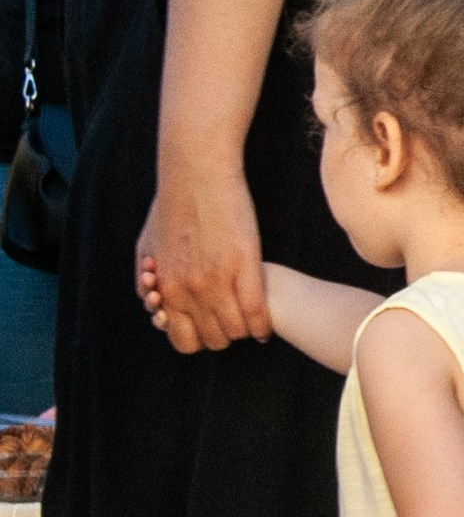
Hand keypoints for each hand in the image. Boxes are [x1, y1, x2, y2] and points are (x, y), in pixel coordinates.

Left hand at [139, 163, 269, 353]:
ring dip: (245, 330)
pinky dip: (263, 324)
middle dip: (225, 334)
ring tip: (250, 317)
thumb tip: (152, 303)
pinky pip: (258, 313)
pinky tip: (264, 322)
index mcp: (167, 289)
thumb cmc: (171, 207)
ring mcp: (217, 280)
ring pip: (237, 331)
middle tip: (233, 319)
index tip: (210, 326)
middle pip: (214, 340)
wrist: (195, 175)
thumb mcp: (146, 247)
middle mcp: (189, 291)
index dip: (201, 339)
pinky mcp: (245, 266)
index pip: (184, 341)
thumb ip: (145, 279)